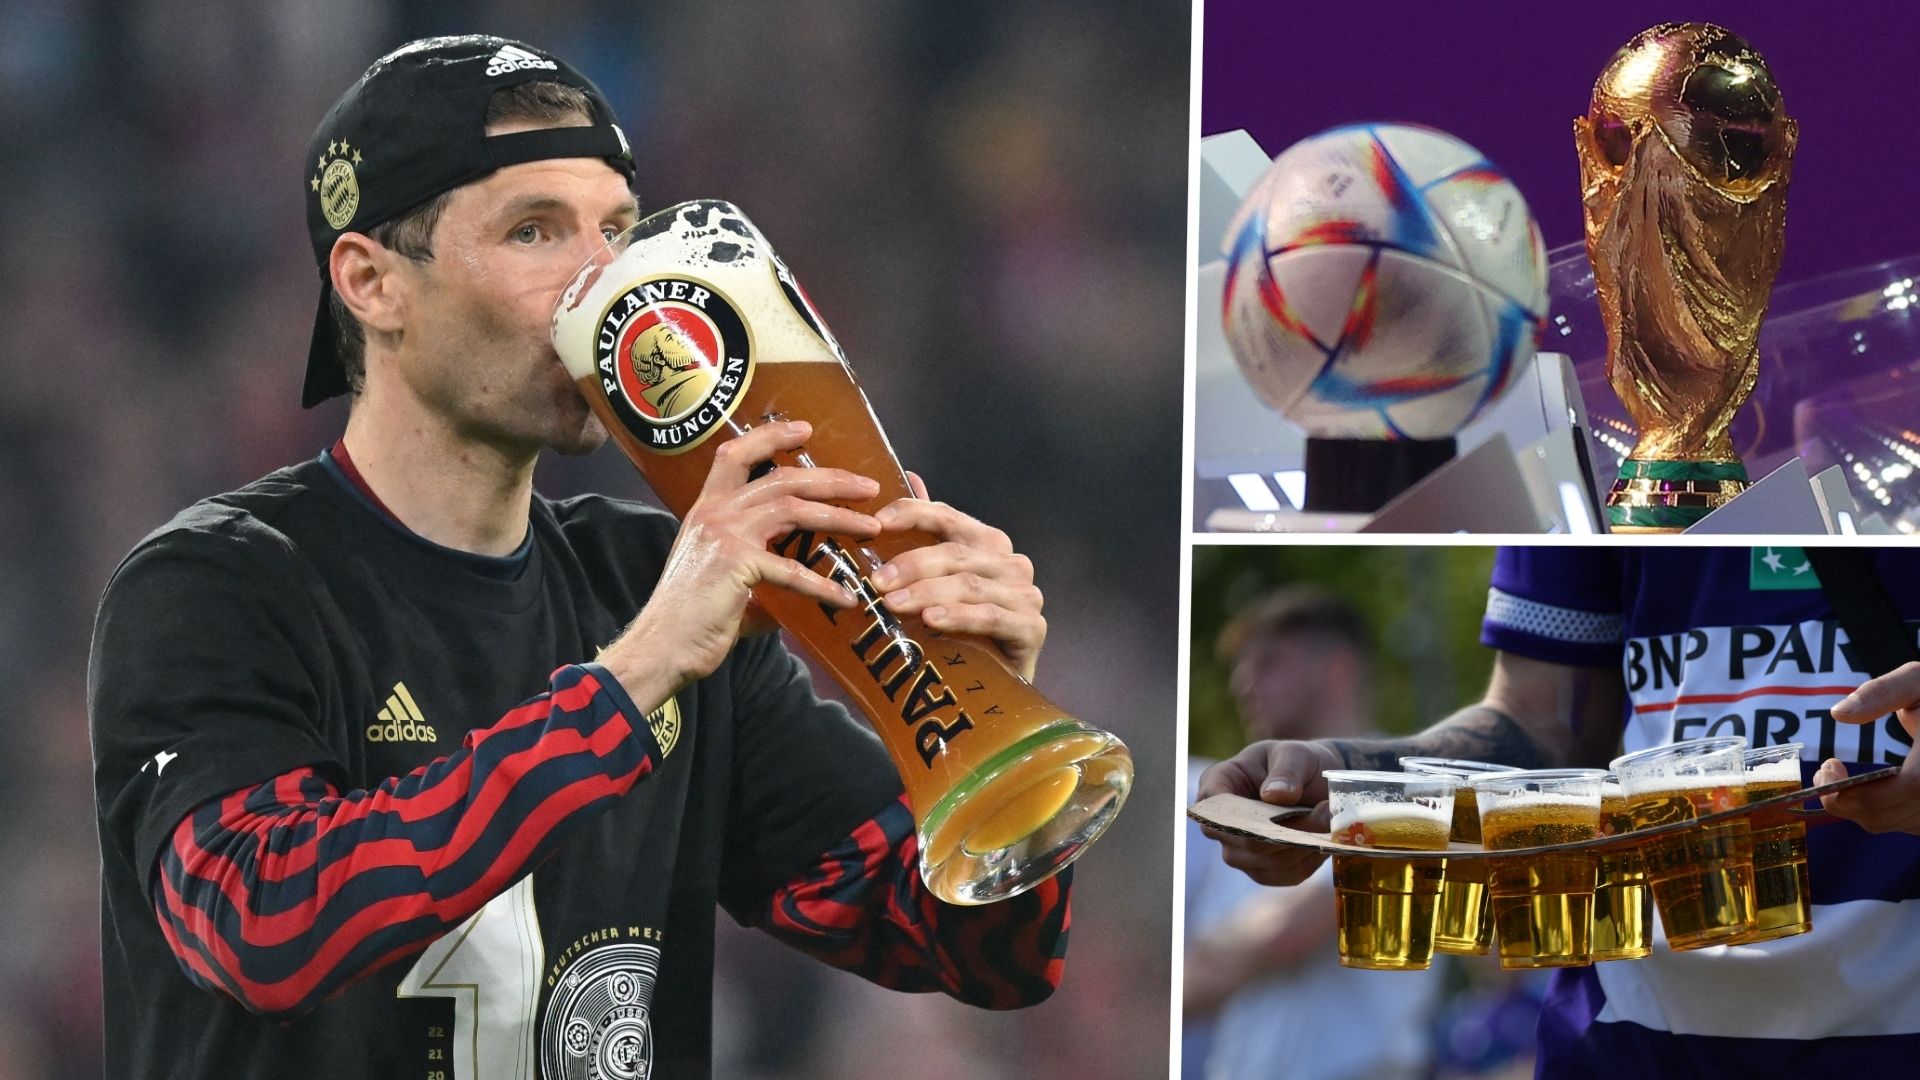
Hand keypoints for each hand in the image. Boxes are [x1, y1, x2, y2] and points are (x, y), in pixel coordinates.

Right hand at [601, 421, 881, 708]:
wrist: (661, 646)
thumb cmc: (689, 617)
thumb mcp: (722, 577)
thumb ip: (760, 569)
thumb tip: (804, 584)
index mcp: (706, 509)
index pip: (735, 454)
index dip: (770, 437)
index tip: (805, 429)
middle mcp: (715, 513)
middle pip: (781, 478)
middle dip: (831, 478)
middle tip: (868, 486)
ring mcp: (725, 535)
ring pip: (793, 508)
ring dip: (838, 516)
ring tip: (872, 526)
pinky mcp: (737, 565)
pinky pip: (792, 571)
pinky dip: (823, 587)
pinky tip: (847, 598)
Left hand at [868, 473, 1046, 680]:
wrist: (990, 690)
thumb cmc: (956, 632)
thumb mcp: (931, 584)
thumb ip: (924, 535)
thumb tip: (907, 476)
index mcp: (986, 543)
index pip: (947, 517)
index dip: (912, 514)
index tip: (876, 523)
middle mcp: (1010, 563)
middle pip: (957, 552)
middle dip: (912, 564)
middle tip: (877, 582)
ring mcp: (1026, 595)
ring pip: (970, 584)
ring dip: (927, 592)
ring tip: (893, 604)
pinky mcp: (1032, 628)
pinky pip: (992, 616)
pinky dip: (959, 617)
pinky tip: (931, 622)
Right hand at [1193, 740, 1343, 885]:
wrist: (1316, 781)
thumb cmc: (1297, 762)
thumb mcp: (1295, 753)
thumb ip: (1286, 770)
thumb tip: (1274, 795)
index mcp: (1217, 785)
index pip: (1214, 809)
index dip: (1241, 816)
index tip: (1280, 805)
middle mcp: (1221, 824)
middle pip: (1248, 843)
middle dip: (1292, 830)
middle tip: (1326, 811)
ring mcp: (1239, 851)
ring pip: (1272, 862)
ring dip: (1307, 844)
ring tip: (1329, 820)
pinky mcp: (1264, 870)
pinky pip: (1290, 874)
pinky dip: (1312, 858)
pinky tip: (1323, 838)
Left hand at [1816, 662, 1919, 833]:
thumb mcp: (1918, 681)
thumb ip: (1881, 693)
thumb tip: (1839, 714)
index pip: (1906, 788)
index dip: (1859, 787)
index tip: (1828, 766)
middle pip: (1887, 814)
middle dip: (1845, 798)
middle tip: (1824, 773)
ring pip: (1892, 823)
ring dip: (1859, 806)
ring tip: (1840, 778)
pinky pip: (1904, 824)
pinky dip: (1880, 811)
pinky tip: (1870, 789)